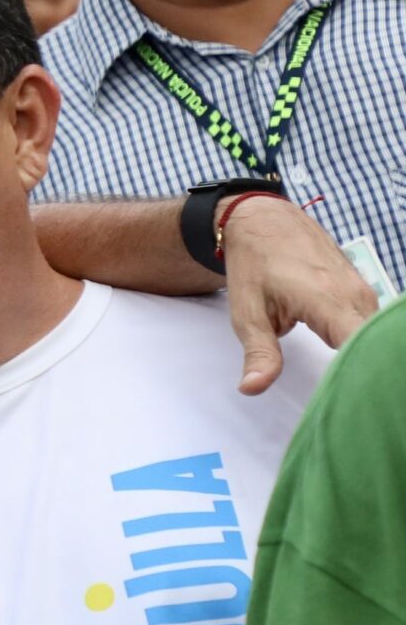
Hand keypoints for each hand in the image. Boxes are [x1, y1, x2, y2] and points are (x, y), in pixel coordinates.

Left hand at [223, 195, 377, 393]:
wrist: (265, 222)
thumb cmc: (254, 266)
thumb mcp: (248, 314)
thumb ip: (259, 354)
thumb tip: (252, 389)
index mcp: (327, 300)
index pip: (361, 346)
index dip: (362, 375)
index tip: (356, 399)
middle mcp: (355, 295)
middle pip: (377, 344)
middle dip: (370, 372)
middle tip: (362, 403)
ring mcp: (363, 291)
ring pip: (377, 334)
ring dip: (368, 358)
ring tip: (360, 388)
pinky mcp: (362, 291)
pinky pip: (373, 323)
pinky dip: (366, 343)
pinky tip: (356, 364)